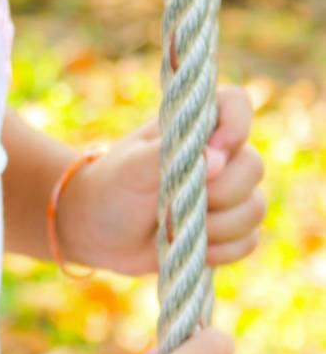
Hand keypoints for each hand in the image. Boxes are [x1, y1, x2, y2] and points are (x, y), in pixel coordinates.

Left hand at [56, 83, 265, 275]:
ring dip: (217, 226)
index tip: (213, 152)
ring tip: (176, 226)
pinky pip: (248, 240)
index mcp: (196, 126)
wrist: (99, 231)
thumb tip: (216, 158)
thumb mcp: (130, 168)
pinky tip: (190, 246)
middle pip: (253, 167)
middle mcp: (219, 155)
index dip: (236, 126)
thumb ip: (166, 155)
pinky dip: (221, 249)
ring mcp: (228, 192)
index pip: (237, 104)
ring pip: (255, 208)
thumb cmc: (113, 187)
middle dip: (220, 193)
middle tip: (176, 201)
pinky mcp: (229, 228)